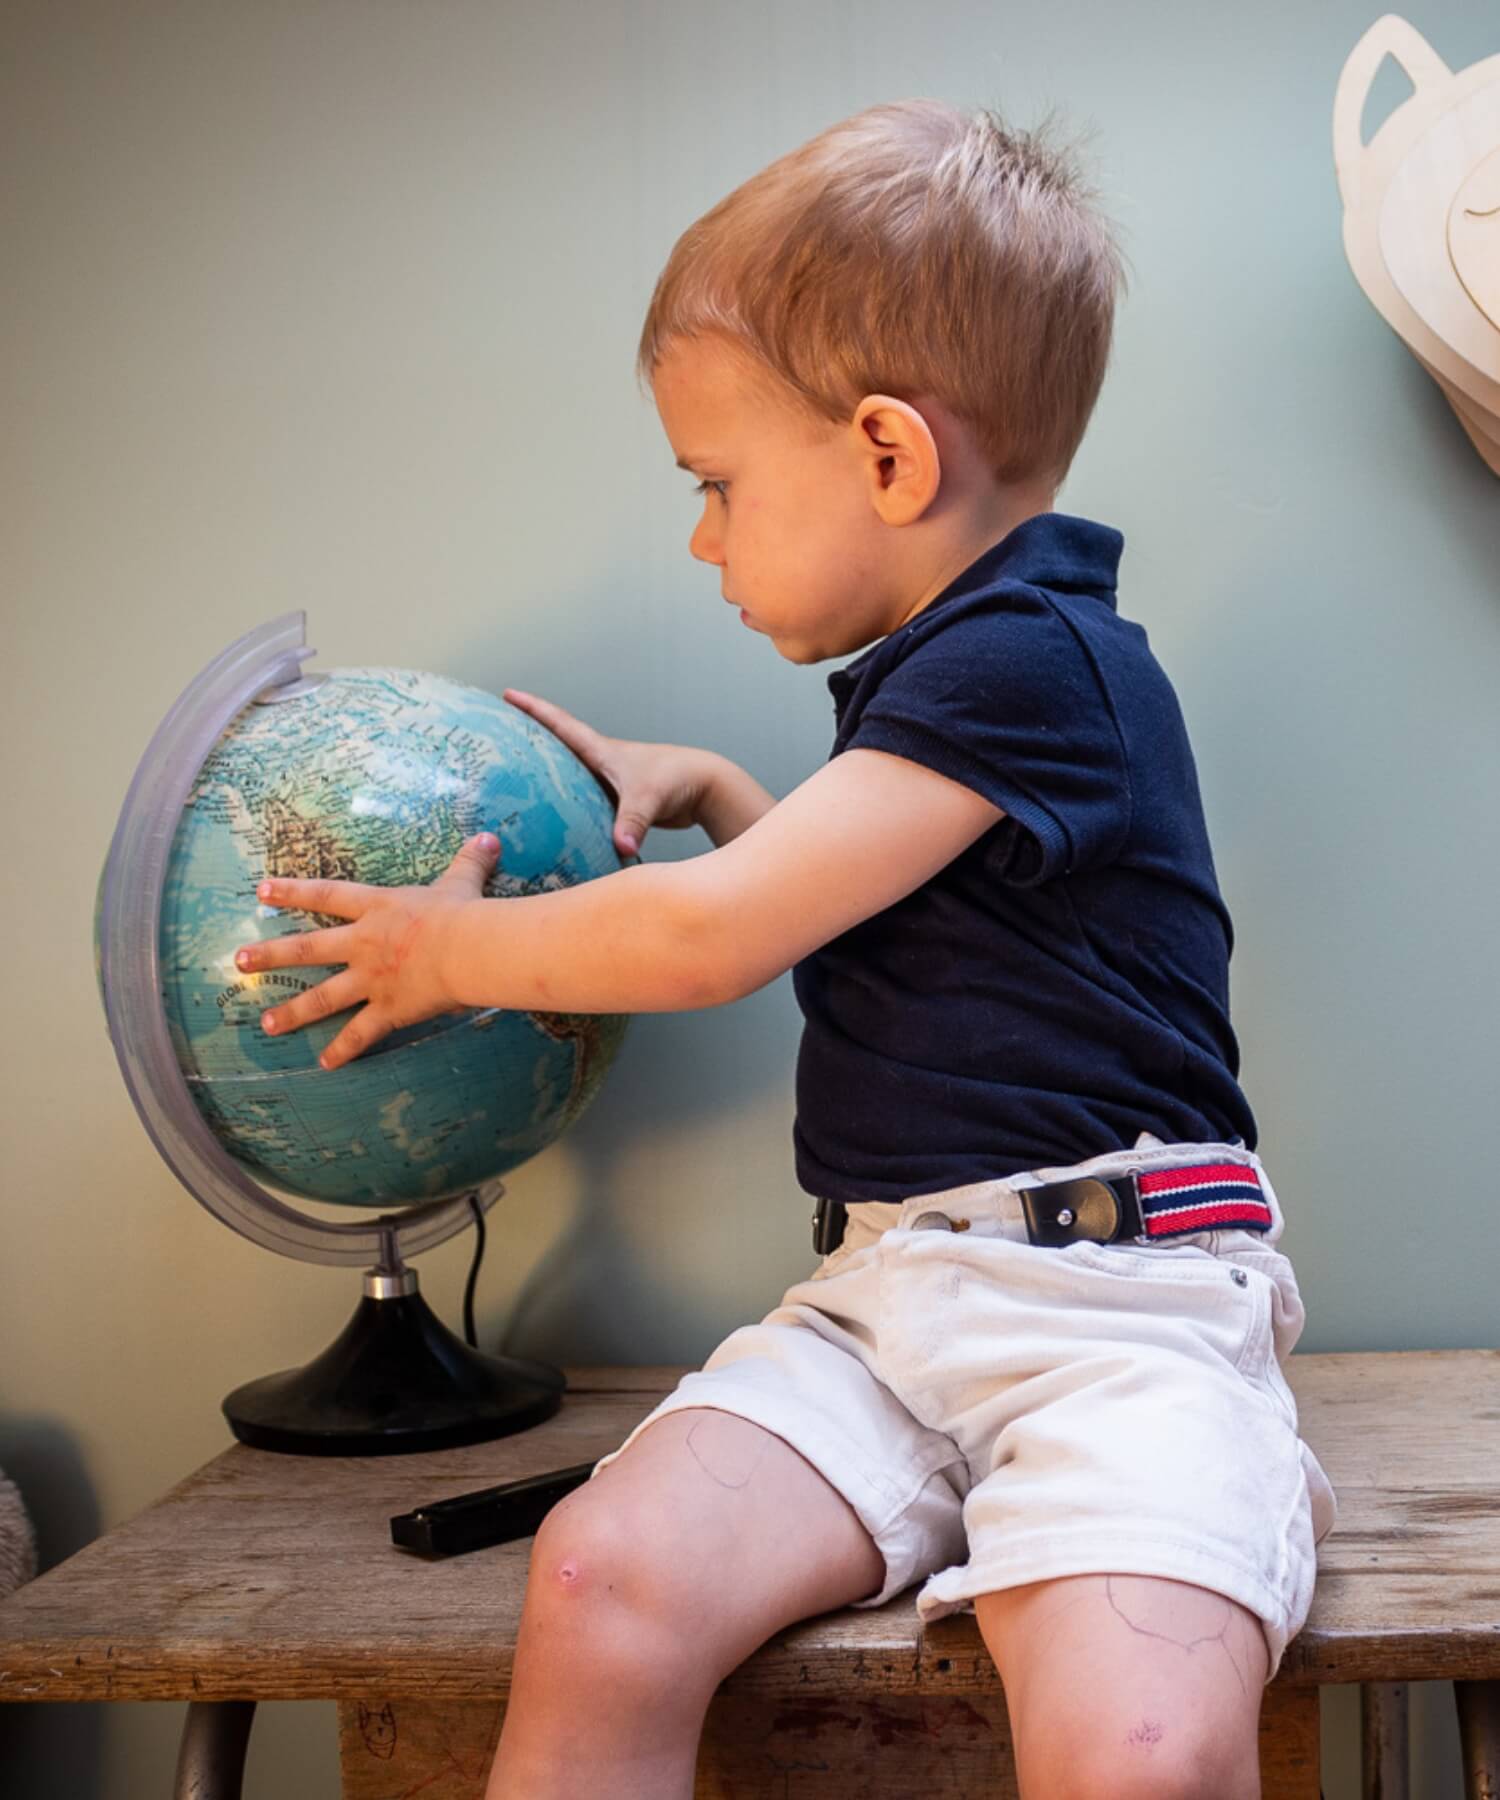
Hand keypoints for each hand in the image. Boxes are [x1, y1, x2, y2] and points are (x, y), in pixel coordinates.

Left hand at [234, 834, 501, 1069]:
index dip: (293, 892)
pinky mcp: (388, 1010)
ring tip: (266, 1024)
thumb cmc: (463, 912)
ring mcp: (371, 979)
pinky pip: (361, 1033)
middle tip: (239, 961)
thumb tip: (489, 839)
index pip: (326, 896)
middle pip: (308, 948)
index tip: (260, 891)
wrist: (468, 949)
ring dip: (293, 1011)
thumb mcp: (463, 880)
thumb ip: (470, 861)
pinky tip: (325, 1063)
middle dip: (271, 955)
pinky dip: (344, 1049)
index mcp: (377, 909)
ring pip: (323, 997)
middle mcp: (363, 944)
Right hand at [504, 689, 715, 856]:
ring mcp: (608, 782)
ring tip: (513, 780)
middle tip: (498, 734)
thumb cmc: (678, 781)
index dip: (533, 709)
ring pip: (568, 777)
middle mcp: (602, 762)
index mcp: (602, 751)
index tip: (508, 694)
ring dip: (545, 776)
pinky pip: (582, 802)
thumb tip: (619, 846)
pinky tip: (552, 822)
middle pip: (557, 747)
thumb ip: (632, 822)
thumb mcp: (649, 799)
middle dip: (529, 739)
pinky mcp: (617, 802)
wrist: (705, 788)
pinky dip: (566, 807)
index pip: (561, 725)